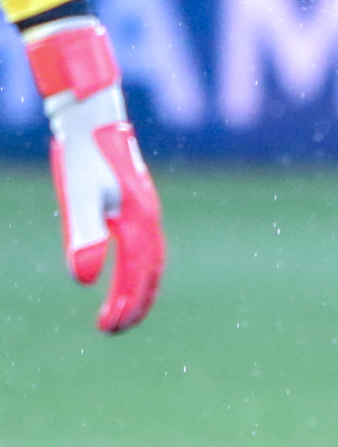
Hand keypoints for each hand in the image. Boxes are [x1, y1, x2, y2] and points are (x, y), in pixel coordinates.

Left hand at [24, 16, 164, 332]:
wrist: (91, 117)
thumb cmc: (82, 156)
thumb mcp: (78, 197)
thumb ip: (83, 237)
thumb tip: (84, 280)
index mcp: (138, 219)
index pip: (138, 274)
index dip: (126, 304)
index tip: (109, 328)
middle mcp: (147, 217)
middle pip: (150, 271)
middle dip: (135, 303)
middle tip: (113, 329)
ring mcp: (144, 208)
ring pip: (150, 259)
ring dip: (137, 287)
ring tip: (117, 310)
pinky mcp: (134, 201)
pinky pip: (144, 245)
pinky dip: (138, 267)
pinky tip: (121, 272)